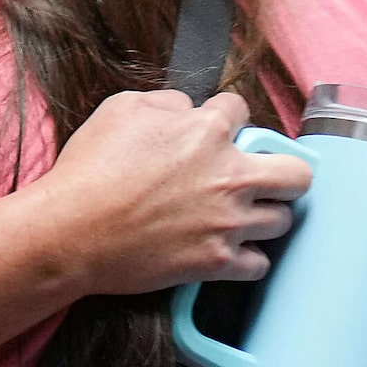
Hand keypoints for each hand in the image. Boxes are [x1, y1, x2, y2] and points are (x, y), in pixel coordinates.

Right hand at [34, 90, 310, 291]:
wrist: (69, 231)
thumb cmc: (88, 170)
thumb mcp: (120, 109)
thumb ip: (166, 102)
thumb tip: (188, 109)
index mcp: (208, 132)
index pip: (243, 110)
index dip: (229, 119)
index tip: (219, 133)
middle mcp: (229, 177)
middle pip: (296, 174)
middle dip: (284, 173)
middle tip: (261, 178)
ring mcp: (227, 222)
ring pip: (282, 221)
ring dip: (265, 217)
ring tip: (241, 217)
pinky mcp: (215, 262)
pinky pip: (259, 265)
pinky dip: (248, 260)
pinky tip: (230, 251)